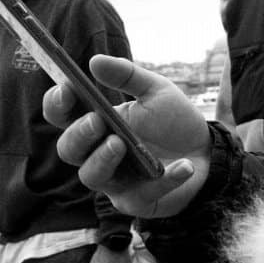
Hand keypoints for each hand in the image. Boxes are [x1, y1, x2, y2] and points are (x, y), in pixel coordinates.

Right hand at [44, 55, 211, 217]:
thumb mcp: (156, 91)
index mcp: (96, 124)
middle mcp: (97, 154)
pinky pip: (143, 195)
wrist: (207, 152)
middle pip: (69, 150)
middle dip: (79, 135)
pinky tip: (182, 166)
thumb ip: (128, 76)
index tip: (66, 90)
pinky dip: (164, 180)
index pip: (62, 117)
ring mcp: (115, 181)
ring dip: (102, 159)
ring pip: (91, 177)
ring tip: (120, 143)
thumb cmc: (173, 122)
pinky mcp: (138, 201)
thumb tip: (95, 61)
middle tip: (98, 121)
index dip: (56, 105)